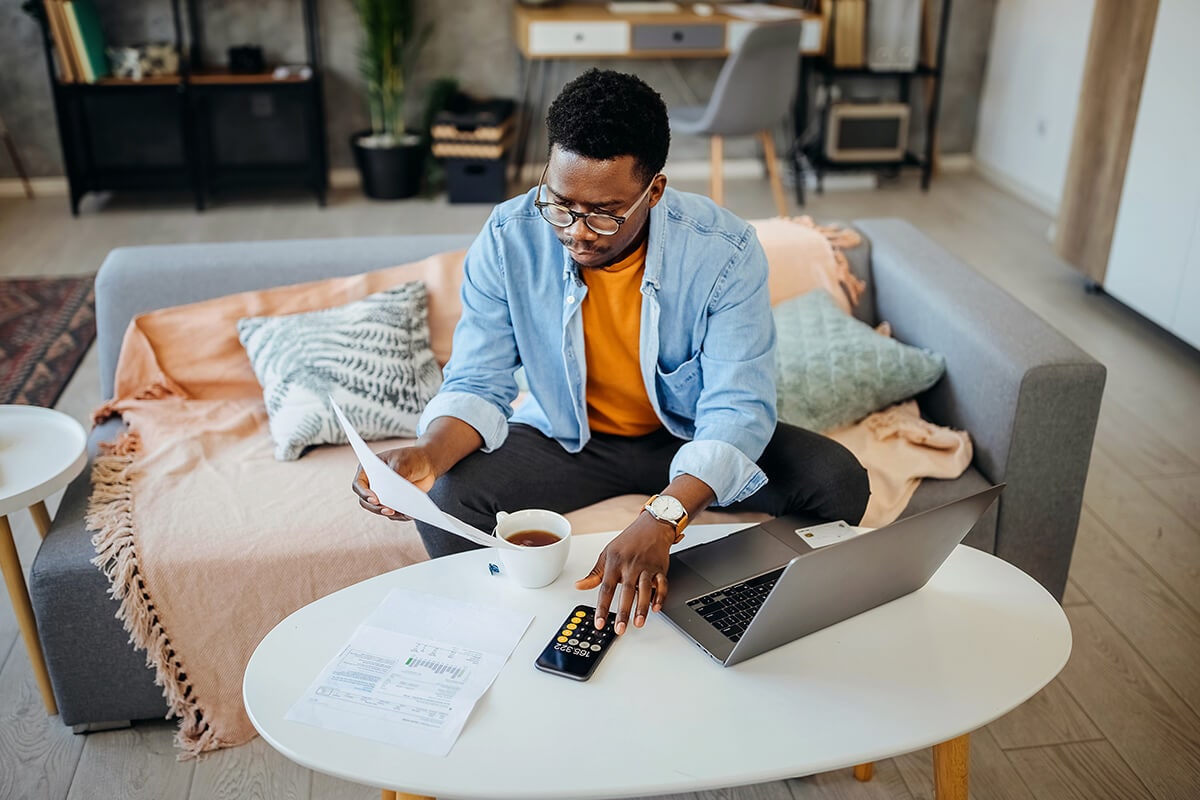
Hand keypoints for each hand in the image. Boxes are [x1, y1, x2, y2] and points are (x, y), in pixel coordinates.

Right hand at [352, 446, 437, 520]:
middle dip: (377, 508)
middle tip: (388, 510)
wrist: (426, 464)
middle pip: (366, 502)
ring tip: (402, 513)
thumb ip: (396, 473)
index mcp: (368, 471)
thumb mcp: (404, 461)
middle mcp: (372, 485)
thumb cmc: (411, 458)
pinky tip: (410, 514)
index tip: (374, 499)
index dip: (364, 493)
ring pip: (380, 510)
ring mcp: (383, 496)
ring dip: (390, 513)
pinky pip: (394, 514)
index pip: (359, 485)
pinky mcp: (394, 504)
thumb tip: (393, 489)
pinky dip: (401, 515)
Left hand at [575, 514, 673, 634]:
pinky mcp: (660, 569)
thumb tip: (579, 585)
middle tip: (620, 629)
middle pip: (626, 592)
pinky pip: (662, 584)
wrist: (651, 526)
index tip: (600, 622)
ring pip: (645, 589)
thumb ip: (595, 574)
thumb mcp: (607, 554)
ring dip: (642, 607)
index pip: (606, 588)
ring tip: (638, 623)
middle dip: (623, 612)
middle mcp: (630, 566)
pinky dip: (660, 596)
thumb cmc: (628, 541)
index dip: (602, 607)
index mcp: (615, 563)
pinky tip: (656, 608)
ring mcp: (646, 567)